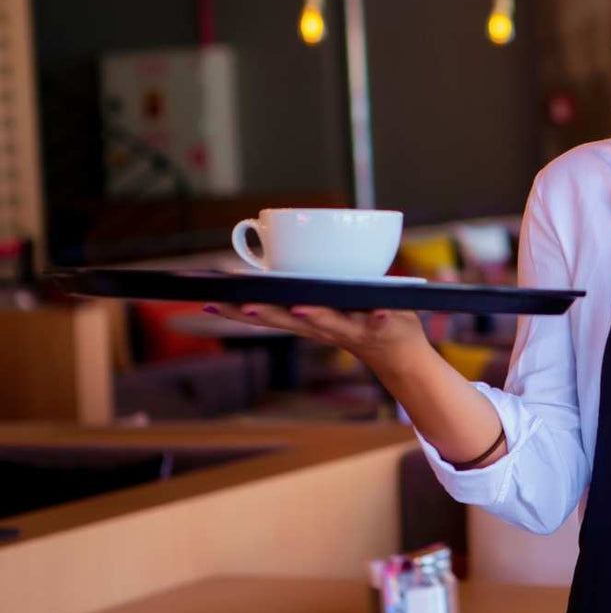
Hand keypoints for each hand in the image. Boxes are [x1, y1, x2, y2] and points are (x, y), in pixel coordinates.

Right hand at [206, 303, 428, 375]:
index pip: (268, 314)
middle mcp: (324, 326)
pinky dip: (378, 317)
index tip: (210, 302)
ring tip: (299, 307)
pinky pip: (379, 321)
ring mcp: (352, 328)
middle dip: (266, 313)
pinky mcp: (382, 327)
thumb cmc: (357, 319)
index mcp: (306, 318)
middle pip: (289, 320)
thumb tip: (270, 260)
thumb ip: (301, 288)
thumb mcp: (324, 305)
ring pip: (329, 322)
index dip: (238, 310)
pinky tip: (380, 311)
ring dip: (314, 315)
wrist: (397, 352)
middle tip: (242, 306)